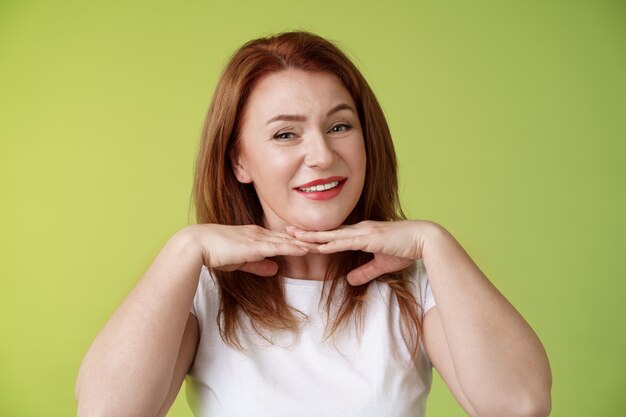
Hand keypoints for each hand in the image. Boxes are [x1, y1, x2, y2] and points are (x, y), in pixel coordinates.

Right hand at [185, 224, 314, 276]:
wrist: (197, 245)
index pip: (283, 238)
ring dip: (307, 243)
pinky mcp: (254, 245)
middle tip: (328, 239)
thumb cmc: (214, 253)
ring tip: (324, 244)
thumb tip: (276, 269)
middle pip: (290, 237)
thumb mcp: (240, 261)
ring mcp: (258, 238)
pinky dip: (293, 247)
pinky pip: (278, 246)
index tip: (315, 241)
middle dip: (310, 239)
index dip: (300, 240)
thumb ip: (258, 265)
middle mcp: (260, 233)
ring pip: (288, 240)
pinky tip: (305, 249)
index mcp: (256, 236)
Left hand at [287, 220, 431, 284]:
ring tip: (295, 235)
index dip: (315, 235)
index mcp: (360, 234)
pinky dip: (332, 243)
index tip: (298, 235)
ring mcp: (364, 232)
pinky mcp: (370, 238)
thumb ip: (364, 271)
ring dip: (314, 235)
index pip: (333, 235)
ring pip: (333, 234)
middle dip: (307, 231)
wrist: (423, 240)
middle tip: (286, 230)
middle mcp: (359, 230)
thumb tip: (348, 280)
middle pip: (327, 232)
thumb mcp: (381, 264)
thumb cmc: (405, 249)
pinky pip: (347, 241)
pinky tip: (319, 245)